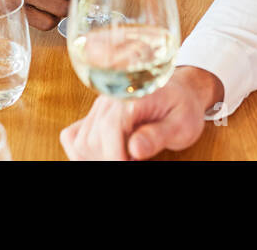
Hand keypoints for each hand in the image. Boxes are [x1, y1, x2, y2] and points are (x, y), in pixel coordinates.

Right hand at [59, 67, 222, 160]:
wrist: (180, 91)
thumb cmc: (183, 107)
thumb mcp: (182, 124)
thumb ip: (158, 135)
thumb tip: (135, 148)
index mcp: (133, 96)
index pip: (110, 127)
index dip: (115, 156)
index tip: (130, 164)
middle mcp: (110, 98)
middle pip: (92, 139)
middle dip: (110, 158)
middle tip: (134, 161)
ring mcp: (99, 106)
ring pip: (81, 141)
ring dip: (98, 158)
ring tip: (123, 158)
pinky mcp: (95, 115)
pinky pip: (72, 136)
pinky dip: (83, 152)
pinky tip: (105, 155)